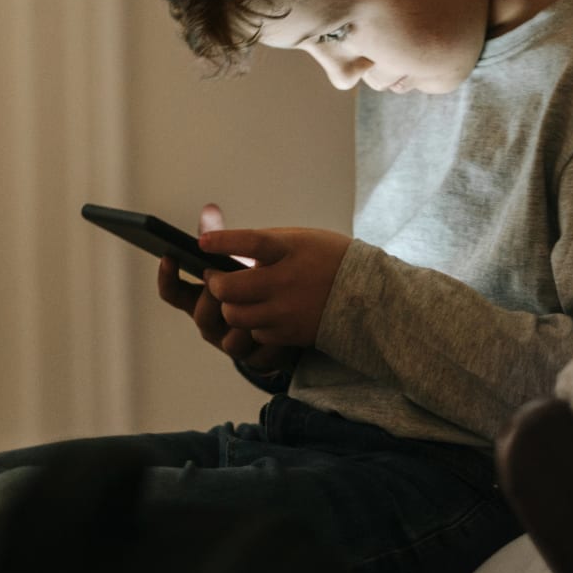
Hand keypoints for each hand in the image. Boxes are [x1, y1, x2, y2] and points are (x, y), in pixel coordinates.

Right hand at [154, 204, 298, 373]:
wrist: (293, 317)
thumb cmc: (260, 281)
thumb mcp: (242, 259)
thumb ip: (224, 239)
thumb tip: (210, 210)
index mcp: (200, 298)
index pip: (173, 292)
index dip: (167, 277)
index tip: (168, 256)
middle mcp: (210, 323)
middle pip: (201, 314)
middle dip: (214, 297)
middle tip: (227, 280)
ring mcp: (230, 343)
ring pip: (228, 340)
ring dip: (244, 320)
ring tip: (261, 302)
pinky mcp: (256, 359)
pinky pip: (258, 354)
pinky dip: (269, 341)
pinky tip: (283, 327)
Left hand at [200, 226, 349, 348]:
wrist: (370, 296)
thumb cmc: (329, 259)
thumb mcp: (301, 239)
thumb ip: (264, 243)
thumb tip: (223, 244)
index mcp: (291, 249)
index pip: (251, 243)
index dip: (224, 242)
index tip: (202, 242)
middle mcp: (287, 280)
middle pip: (231, 288)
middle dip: (214, 284)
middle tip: (214, 278)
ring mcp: (287, 310)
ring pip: (236, 316)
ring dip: (229, 307)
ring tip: (233, 297)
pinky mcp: (290, 333)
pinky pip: (255, 333)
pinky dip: (252, 324)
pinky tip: (260, 313)